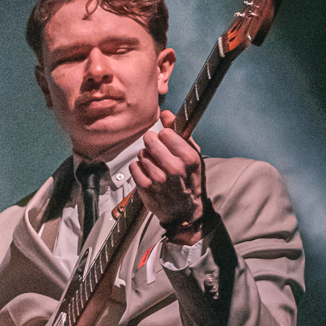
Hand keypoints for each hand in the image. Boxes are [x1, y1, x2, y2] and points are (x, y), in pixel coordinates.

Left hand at [131, 111, 207, 240]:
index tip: (167, 143)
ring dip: (145, 158)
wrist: (184, 211)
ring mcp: (158, 178)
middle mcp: (174, 167)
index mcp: (188, 157)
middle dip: (152, 143)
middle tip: (157, 152)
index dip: (165, 136)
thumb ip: (180, 133)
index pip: (166, 132)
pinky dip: (138, 169)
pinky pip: (133, 166)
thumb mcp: (192, 157)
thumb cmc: (189, 181)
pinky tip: (147, 175)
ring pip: (141, 153)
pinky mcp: (145, 187)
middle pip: (150, 139)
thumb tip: (166, 114)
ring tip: (155, 167)